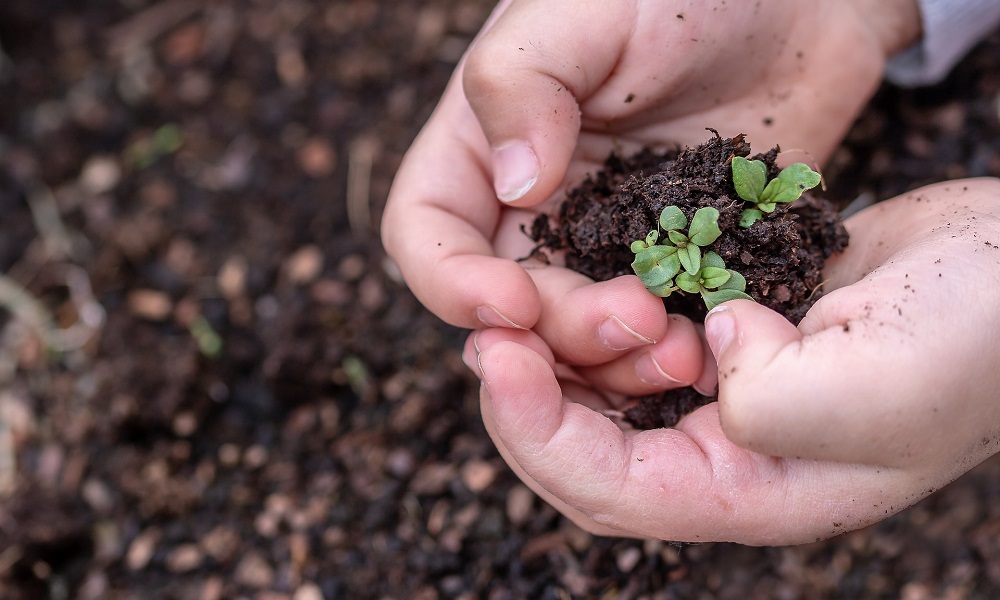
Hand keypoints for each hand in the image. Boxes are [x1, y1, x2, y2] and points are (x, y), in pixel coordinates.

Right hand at [382, 0, 919, 395]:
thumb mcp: (588, 9)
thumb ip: (524, 83)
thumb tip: (513, 187)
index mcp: (487, 145)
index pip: (427, 233)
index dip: (451, 282)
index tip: (511, 303)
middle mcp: (539, 205)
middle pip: (512, 304)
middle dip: (559, 331)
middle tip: (634, 320)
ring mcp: (610, 240)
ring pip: (581, 334)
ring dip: (617, 359)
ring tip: (681, 349)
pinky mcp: (678, 262)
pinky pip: (659, 327)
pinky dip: (674, 351)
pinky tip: (713, 347)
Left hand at [466, 178, 999, 544]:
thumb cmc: (974, 340)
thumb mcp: (876, 386)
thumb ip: (772, 400)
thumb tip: (708, 351)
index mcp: (756, 492)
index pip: (612, 489)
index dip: (539, 432)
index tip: (497, 358)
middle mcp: (730, 455)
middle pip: (589, 452)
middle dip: (527, 400)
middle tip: (487, 333)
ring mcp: (726, 395)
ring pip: (606, 397)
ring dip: (559, 357)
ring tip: (521, 307)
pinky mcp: (730, 337)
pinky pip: (640, 342)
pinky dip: (602, 320)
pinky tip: (581, 285)